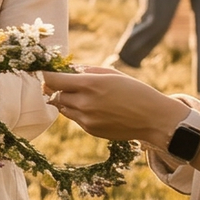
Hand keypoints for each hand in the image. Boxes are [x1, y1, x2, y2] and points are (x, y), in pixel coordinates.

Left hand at [40, 68, 186, 144]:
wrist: (153, 118)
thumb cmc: (135, 91)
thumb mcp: (112, 74)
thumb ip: (87, 71)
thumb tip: (69, 70)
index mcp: (90, 84)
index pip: (53, 79)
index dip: (46, 74)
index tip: (46, 71)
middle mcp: (85, 103)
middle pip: (54, 93)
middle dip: (55, 86)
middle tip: (61, 81)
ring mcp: (86, 119)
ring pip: (62, 107)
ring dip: (65, 99)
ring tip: (80, 94)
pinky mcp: (90, 130)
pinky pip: (74, 118)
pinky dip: (76, 110)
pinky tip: (93, 106)